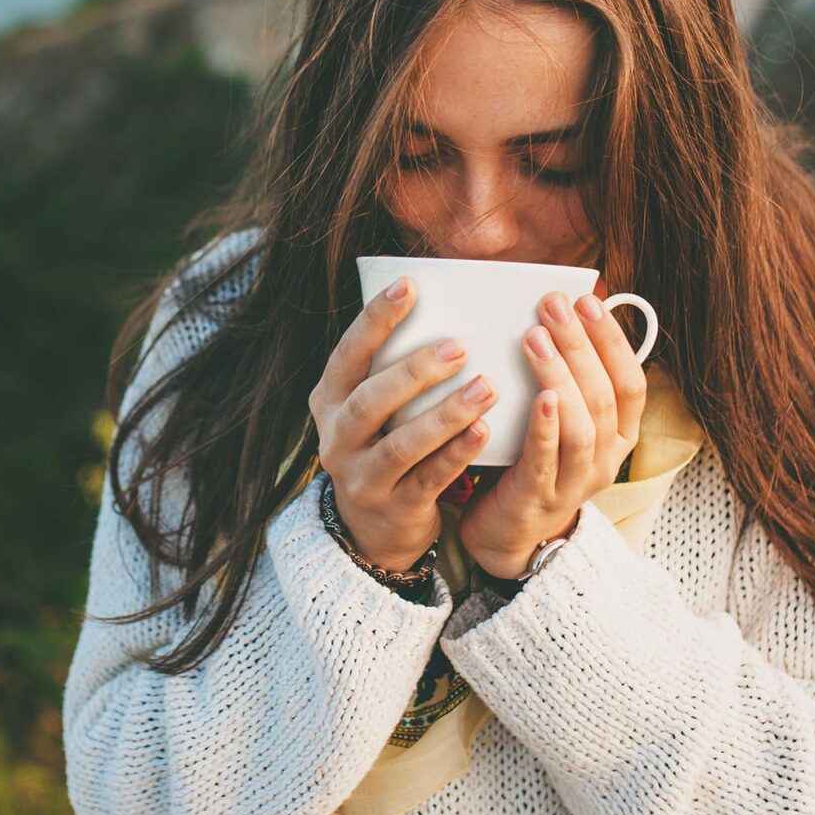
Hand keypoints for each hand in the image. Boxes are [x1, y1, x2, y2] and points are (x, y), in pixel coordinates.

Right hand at [310, 276, 498, 571]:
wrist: (373, 528)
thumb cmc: (383, 444)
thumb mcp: (371, 408)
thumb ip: (390, 369)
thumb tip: (442, 304)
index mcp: (329, 401)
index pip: (348, 354)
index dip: (376, 320)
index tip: (409, 285)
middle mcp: (336, 439)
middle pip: (370, 401)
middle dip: (414, 371)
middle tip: (459, 346)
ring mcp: (362, 478)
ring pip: (401, 444)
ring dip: (445, 414)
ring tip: (485, 386)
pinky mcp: (394, 508)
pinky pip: (427, 478)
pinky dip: (456, 454)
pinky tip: (484, 431)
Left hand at [458, 279, 649, 580]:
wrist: (507, 533)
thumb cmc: (531, 461)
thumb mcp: (560, 420)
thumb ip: (567, 379)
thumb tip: (558, 314)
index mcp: (619, 436)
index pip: (631, 383)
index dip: (612, 341)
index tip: (589, 301)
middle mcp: (606, 459)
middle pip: (603, 396)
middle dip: (581, 345)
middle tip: (553, 305)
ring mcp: (576, 482)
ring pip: (582, 425)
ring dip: (561, 375)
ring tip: (535, 337)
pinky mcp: (540, 498)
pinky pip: (548, 458)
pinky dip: (547, 426)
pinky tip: (540, 397)